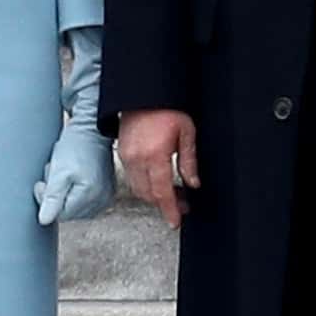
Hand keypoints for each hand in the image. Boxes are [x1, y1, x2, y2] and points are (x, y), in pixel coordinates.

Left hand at [34, 124, 116, 223]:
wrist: (93, 130)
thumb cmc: (75, 147)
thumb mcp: (58, 171)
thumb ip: (52, 197)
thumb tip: (44, 220)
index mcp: (88, 196)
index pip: (59, 215)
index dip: (46, 200)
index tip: (42, 182)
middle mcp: (101, 201)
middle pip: (69, 213)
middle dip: (57, 197)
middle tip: (54, 176)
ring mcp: (106, 197)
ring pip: (77, 209)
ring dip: (67, 195)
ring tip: (66, 176)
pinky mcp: (108, 192)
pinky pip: (87, 203)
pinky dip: (77, 193)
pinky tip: (76, 179)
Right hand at [117, 109, 199, 229]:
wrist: (143, 94)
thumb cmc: (167, 108)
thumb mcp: (187, 132)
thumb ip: (189, 161)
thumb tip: (193, 183)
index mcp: (155, 155)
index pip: (162, 192)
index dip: (170, 210)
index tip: (176, 221)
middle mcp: (137, 159)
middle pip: (149, 195)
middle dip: (165, 204)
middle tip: (182, 204)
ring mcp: (126, 157)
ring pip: (139, 189)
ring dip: (155, 195)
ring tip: (174, 192)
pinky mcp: (122, 153)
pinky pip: (132, 178)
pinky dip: (145, 185)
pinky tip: (159, 181)